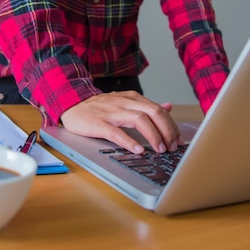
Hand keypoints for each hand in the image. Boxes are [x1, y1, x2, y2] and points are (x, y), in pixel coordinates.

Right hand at [59, 91, 180, 153]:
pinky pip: (117, 132)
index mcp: (132, 98)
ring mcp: (112, 113)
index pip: (158, 109)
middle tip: (172, 147)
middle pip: (153, 112)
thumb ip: (147, 105)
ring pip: (139, 120)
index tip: (178, 140)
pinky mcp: (99, 124)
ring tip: (160, 149)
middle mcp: (125, 103)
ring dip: (153, 136)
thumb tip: (169, 106)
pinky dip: (129, 142)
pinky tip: (139, 150)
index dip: (171, 125)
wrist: (72, 103)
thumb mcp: (125, 101)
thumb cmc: (100, 106)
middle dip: (166, 130)